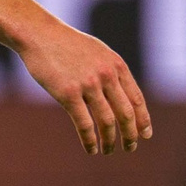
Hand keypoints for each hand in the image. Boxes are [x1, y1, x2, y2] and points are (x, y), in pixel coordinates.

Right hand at [15, 17, 151, 155]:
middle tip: (130, 147)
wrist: (40, 34)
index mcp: (117, 65)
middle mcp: (107, 75)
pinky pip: (84, 124)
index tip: (145, 135)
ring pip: (107, 122)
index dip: (143, 120)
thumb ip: (112, 71)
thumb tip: (122, 96)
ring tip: (108, 151)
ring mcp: (88, 84)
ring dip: (110, 141)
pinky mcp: (68, 93)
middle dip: (130, 135)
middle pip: (126, 113)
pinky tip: (91, 149)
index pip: (137, 99)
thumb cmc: (67, 44)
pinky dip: (90, 141)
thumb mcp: (98, 52)